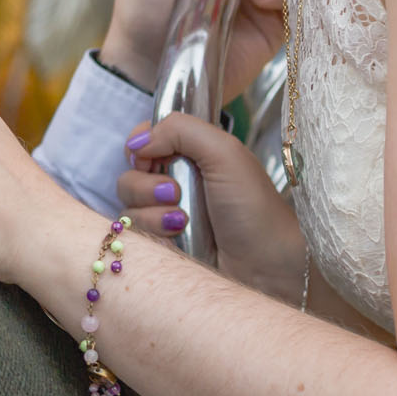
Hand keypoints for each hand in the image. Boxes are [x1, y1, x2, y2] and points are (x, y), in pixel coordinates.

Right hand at [118, 113, 306, 302]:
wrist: (268, 265)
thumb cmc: (255, 208)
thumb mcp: (224, 153)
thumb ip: (180, 130)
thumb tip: (138, 140)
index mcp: (192, 155)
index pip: (145, 139)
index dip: (140, 146)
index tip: (148, 156)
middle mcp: (176, 184)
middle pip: (129, 174)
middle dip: (145, 184)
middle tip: (176, 193)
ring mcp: (167, 218)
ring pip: (128, 207)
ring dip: (151, 212)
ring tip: (182, 221)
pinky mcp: (163, 248)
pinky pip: (134, 236)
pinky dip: (153, 233)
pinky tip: (178, 237)